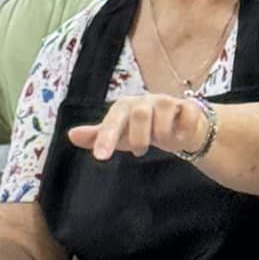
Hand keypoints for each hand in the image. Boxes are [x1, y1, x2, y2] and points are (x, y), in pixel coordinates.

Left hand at [69, 94, 209, 161]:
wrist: (177, 126)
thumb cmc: (143, 129)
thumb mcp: (120, 134)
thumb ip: (97, 136)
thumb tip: (71, 136)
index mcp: (126, 107)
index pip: (113, 119)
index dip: (106, 137)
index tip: (100, 158)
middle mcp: (146, 101)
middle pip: (139, 114)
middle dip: (139, 137)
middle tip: (140, 151)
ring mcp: (168, 103)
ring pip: (164, 112)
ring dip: (162, 132)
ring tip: (162, 141)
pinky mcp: (188, 108)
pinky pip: (187, 114)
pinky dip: (183, 129)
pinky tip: (180, 137)